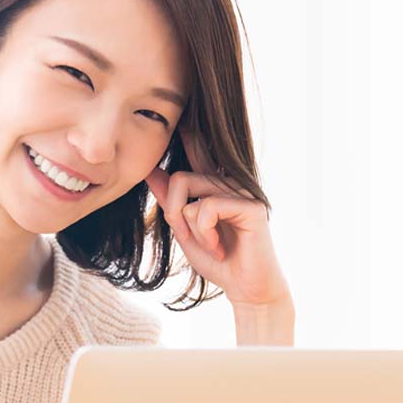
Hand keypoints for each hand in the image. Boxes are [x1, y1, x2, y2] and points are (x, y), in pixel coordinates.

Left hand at [144, 131, 291, 309]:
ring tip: (209, 245)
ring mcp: (243, 191)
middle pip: (179, 177)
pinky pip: (206, 208)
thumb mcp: (186, 231)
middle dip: (173, 212)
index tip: (179, 113)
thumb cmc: (220, 262)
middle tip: (188, 237)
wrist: (247, 289)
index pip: (198, 153)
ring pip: (189, 190)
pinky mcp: (251, 206)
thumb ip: (171, 202)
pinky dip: (204, 234)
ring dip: (189, 226)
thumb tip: (151, 172)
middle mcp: (231, 183)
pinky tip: (220, 247)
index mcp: (216, 186)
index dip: (189, 134)